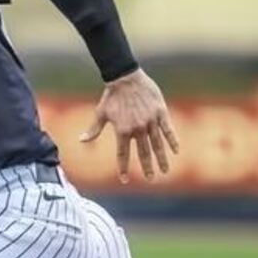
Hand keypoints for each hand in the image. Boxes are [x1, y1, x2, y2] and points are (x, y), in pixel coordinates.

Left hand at [79, 68, 179, 182]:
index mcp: (122, 131)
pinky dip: (172, 141)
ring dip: (161, 159)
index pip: (123, 154)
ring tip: (165, 171)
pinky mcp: (160, 113)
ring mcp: (150, 122)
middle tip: (151, 179)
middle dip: (147, 168)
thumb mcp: (101, 113)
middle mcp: (137, 129)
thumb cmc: (111, 96)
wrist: (125, 77)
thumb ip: (94, 129)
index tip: (123, 180)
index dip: (122, 167)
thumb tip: (81, 140)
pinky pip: (168, 130)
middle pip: (143, 153)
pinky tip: (176, 151)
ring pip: (157, 145)